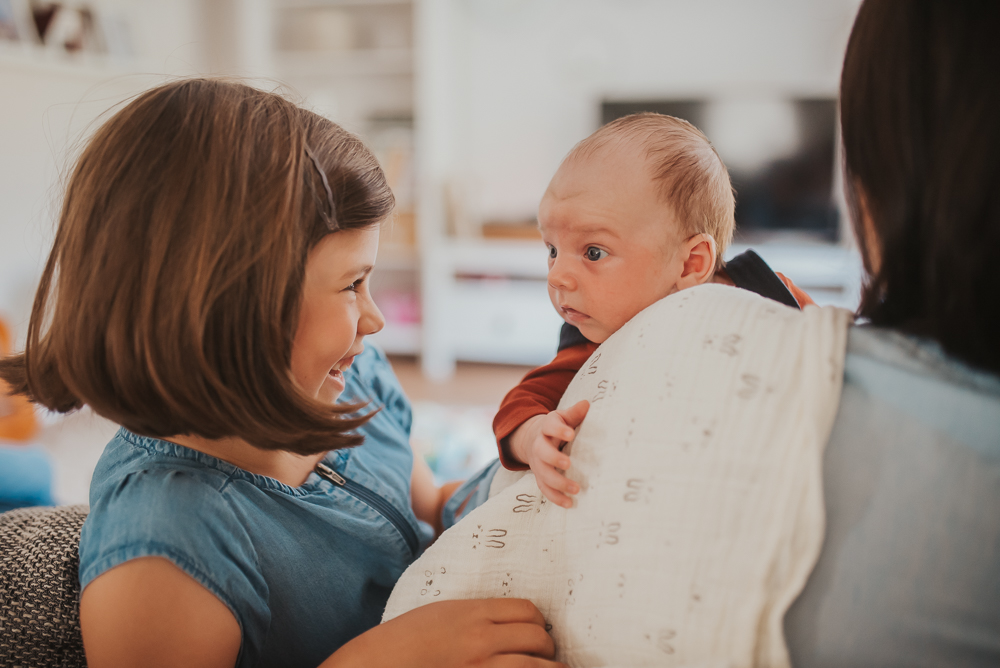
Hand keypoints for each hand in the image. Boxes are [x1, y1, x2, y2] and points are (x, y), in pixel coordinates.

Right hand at [326, 599, 566, 667]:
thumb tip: (512, 621)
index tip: (537, 630)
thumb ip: (478, 614)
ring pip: (536, 667)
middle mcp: (481, 640)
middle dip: (546, 647)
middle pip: (537, 638)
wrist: (378, 665)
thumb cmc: (407, 640)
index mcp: (473, 613)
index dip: (538, 622)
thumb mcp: (443, 613)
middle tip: (544, 654)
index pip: (527, 611)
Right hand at [508, 400, 588, 507]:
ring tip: (576, 489)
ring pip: (543, 474)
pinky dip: (556, 497)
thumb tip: (587, 404)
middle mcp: (539, 445)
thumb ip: (575, 413)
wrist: (534, 438)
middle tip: (568, 464)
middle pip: (541, 452)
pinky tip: (569, 504)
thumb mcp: (563, 417)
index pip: (549, 426)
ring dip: (558, 483)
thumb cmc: (557, 427)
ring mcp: (538, 463)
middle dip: (554, 458)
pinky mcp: (540, 477)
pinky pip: (545, 489)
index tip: (570, 434)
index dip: (558, 430)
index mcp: (546, 428)